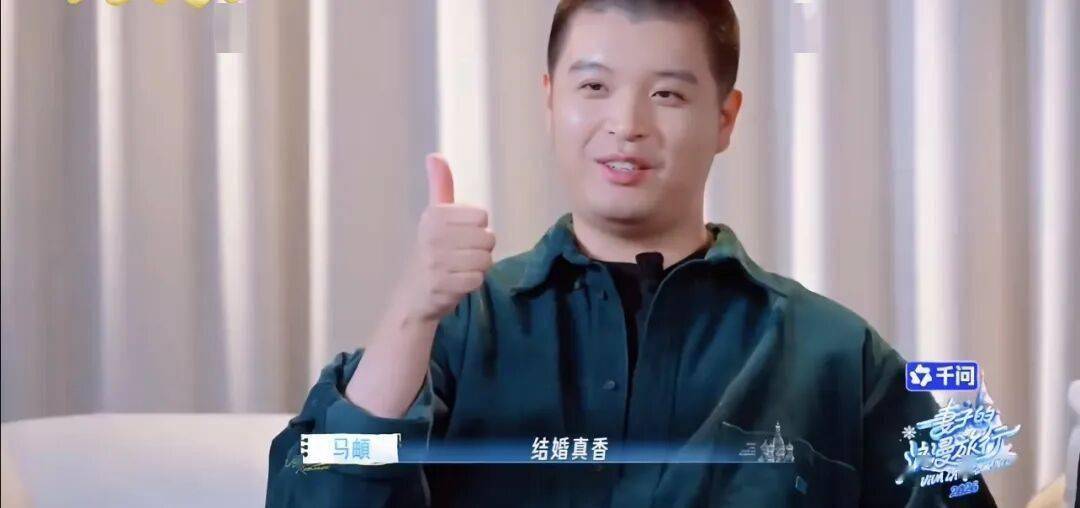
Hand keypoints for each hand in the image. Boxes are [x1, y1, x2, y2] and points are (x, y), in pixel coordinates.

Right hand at [401, 153, 494, 322]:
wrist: (413, 295)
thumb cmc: (431, 252)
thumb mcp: (434, 217)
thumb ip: (440, 186)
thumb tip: (435, 155)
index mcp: (434, 215)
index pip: (482, 216)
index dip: (477, 228)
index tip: (459, 236)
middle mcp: (433, 236)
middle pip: (488, 239)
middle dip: (480, 249)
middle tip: (461, 255)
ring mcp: (437, 262)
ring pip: (486, 260)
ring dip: (478, 267)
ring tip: (460, 268)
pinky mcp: (443, 286)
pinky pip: (478, 280)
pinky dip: (472, 283)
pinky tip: (458, 282)